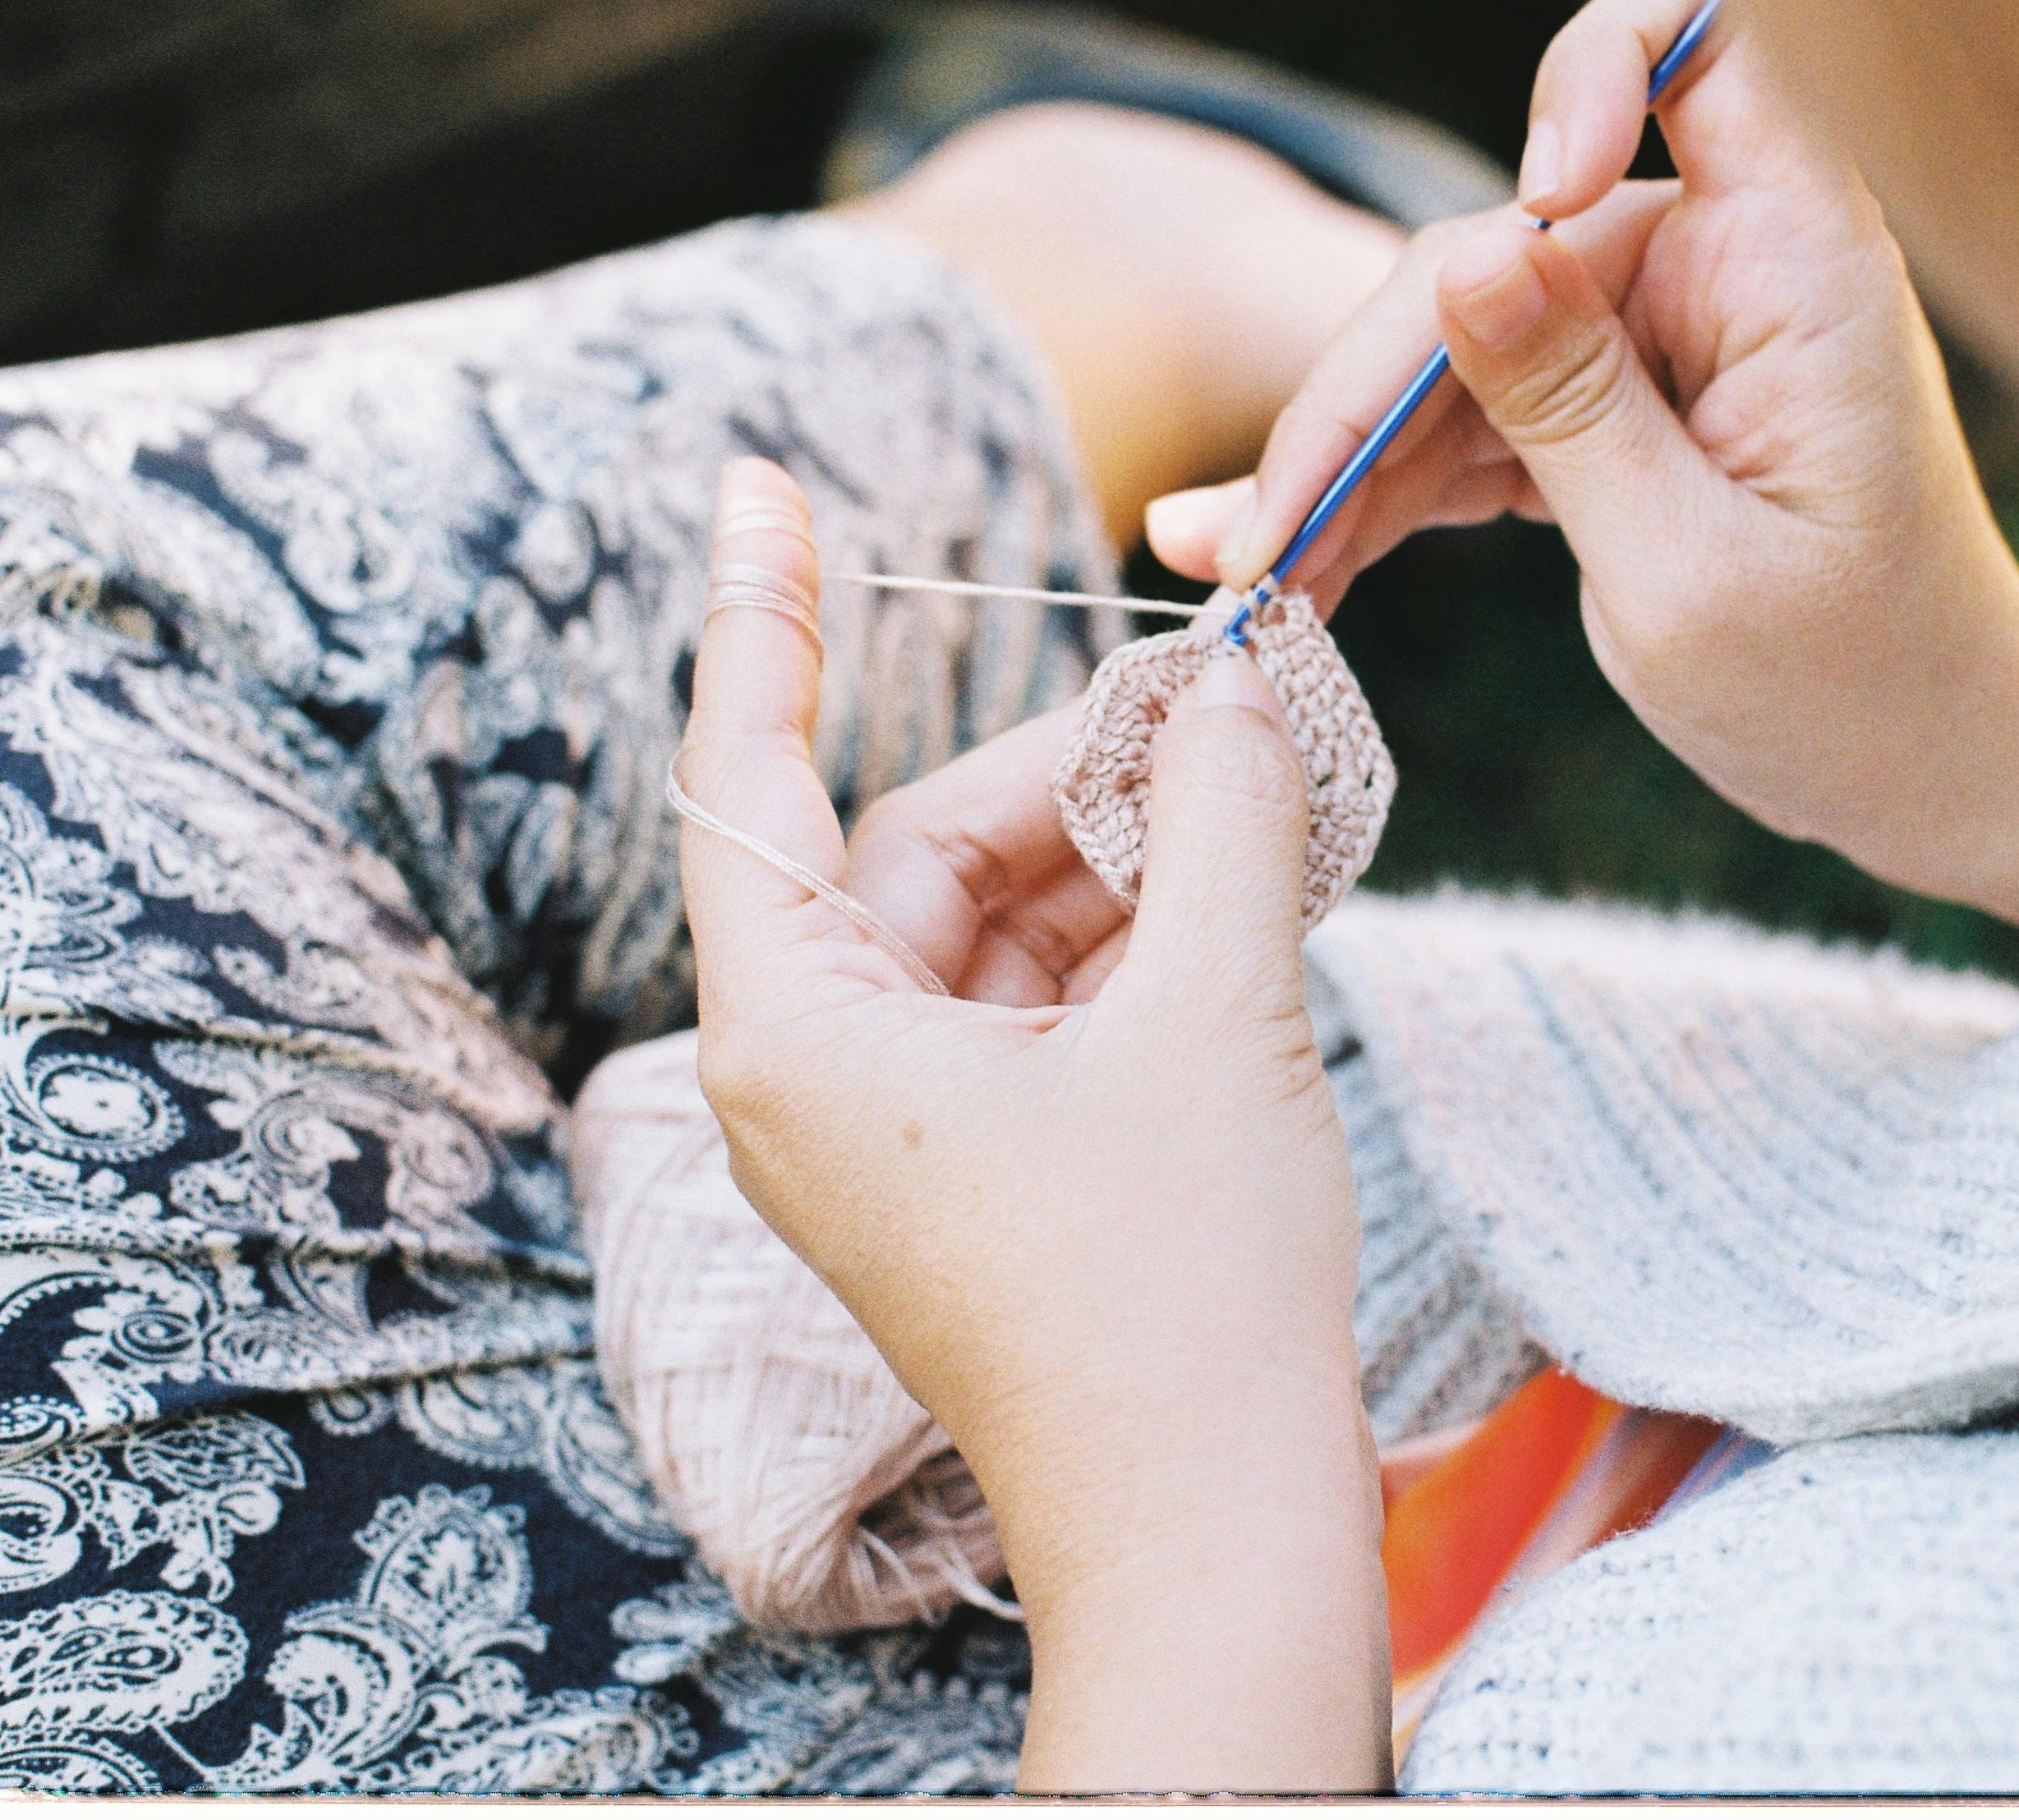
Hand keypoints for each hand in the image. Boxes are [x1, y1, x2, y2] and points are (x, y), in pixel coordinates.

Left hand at [675, 459, 1387, 1789]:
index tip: (760, 485)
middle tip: (1227, 702)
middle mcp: (820, 1078)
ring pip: (999, 923)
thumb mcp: (1219, 1019)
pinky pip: (1042, 1001)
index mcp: (799, 1037)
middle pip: (922, 847)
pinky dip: (1139, 941)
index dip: (762, 619)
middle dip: (1081, 772)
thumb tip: (1235, 680)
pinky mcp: (984, 1169)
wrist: (1217, 1532)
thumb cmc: (1183, 1293)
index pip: (746, 779)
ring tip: (1272, 794)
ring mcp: (902, 1132)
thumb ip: (1227, 821)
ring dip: (1132, 856)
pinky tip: (1252, 886)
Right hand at [1146, 0, 2018, 914]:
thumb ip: (1574, 409)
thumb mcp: (1692, 570)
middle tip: (1257, 541)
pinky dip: (1376, 495)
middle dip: (1366, 387)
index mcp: (1789, 262)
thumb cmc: (1848, 686)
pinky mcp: (1602, 410)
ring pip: (1449, 345)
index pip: (1700, 41)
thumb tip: (1468, 255)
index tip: (1535, 199)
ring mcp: (1652, 336)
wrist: (1920, 769)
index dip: (1593, 74)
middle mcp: (1716, 268)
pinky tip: (1284, 572)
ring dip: (1338, 462)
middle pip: (1495, 250)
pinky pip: (1460, 421)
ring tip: (1238, 576)